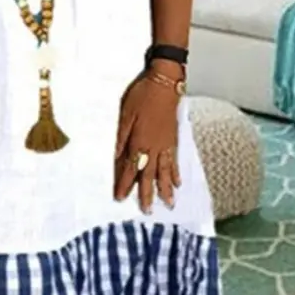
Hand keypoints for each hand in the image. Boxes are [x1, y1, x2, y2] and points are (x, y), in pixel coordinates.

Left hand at [114, 76, 180, 211]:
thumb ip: (122, 137)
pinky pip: (174, 161)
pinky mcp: (174, 139)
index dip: (125, 184)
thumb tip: (117, 157)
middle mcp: (154, 147)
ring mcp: (166, 144)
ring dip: (165, 189)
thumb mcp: (125, 114)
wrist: (164, 83)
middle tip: (147, 211)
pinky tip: (177, 184)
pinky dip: (175, 173)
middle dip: (147, 193)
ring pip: (165, 172)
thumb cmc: (142, 96)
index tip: (120, 198)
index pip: (130, 168)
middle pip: (149, 175)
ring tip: (168, 205)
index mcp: (139, 141)